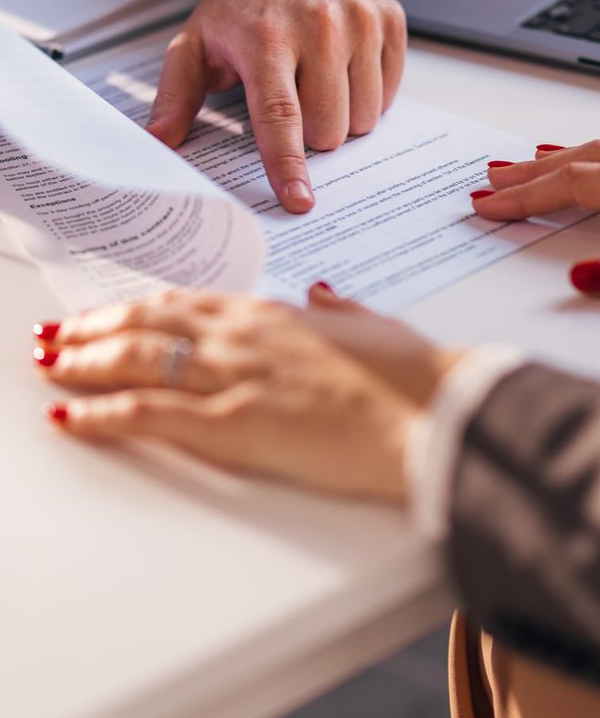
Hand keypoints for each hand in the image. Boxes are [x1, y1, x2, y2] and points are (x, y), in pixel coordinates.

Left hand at [36, 289, 458, 501]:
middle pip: (148, 325)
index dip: (137, 309)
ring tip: (50, 367)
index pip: (184, 304)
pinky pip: (149, 415)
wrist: (431, 412)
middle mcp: (243, 336)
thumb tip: (323, 294)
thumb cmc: (411, 376)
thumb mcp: (373, 326)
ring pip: (136, 360)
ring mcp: (234, 376)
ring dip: (83, 363)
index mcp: (274, 314)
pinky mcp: (233, 423)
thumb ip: (339, 309)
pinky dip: (103, 415)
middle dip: (94, 331)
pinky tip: (74, 416)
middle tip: (57, 338)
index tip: (108, 315)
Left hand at [147, 0, 406, 215]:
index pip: (280, 115)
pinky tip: (345, 67)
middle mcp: (319, 26)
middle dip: (312, 134)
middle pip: (329, 128)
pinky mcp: (389, 19)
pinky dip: (368, 93)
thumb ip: (176, 95)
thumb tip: (159, 141)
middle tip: (294, 102)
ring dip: (342, 116)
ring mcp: (359, 21)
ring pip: (364, 117)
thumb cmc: (243, 1)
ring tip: (318, 82)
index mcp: (265, 37)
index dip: (288, 164)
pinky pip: (389, 92)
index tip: (298, 199)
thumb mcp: (196, 41)